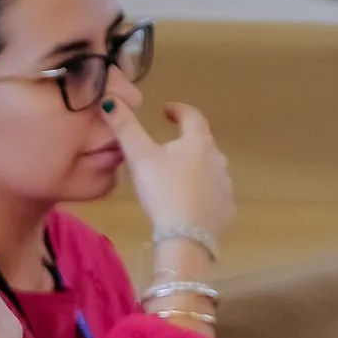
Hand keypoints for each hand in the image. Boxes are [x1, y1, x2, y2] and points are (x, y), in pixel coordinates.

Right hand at [105, 98, 234, 244]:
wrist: (186, 238)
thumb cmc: (163, 191)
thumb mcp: (140, 157)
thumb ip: (125, 127)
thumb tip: (110, 99)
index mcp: (198, 142)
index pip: (192, 116)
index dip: (178, 110)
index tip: (166, 111)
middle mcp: (217, 159)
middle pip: (202, 143)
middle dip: (186, 142)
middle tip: (168, 148)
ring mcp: (225, 186)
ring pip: (210, 169)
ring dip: (196, 168)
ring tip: (177, 177)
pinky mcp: (226, 209)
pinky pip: (215, 195)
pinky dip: (203, 193)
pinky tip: (190, 202)